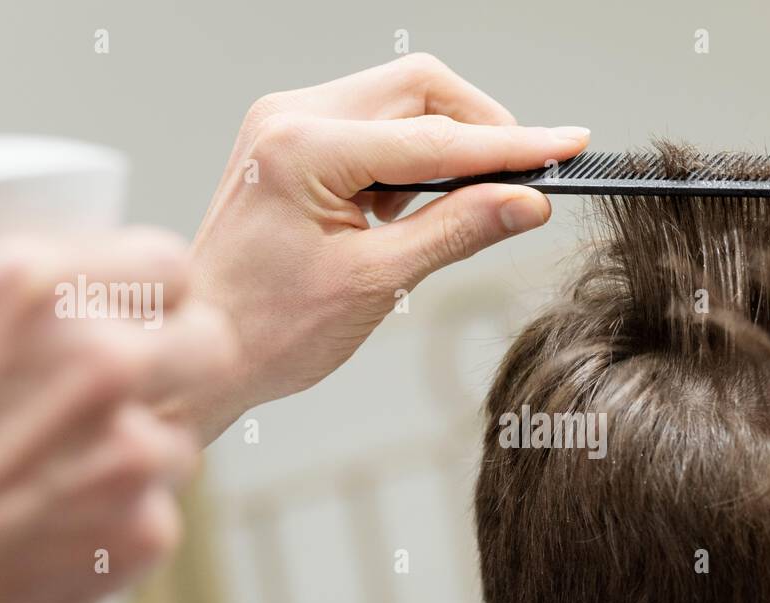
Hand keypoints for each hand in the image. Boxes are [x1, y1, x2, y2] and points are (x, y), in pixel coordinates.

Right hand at [0, 229, 237, 602]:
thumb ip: (9, 307)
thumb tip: (80, 294)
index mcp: (31, 289)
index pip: (169, 265)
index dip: (156, 300)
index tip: (139, 325)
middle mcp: (95, 359)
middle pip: (211, 341)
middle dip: (182, 366)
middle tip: (136, 398)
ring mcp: (130, 450)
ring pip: (184, 437)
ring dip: (141, 457)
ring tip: (50, 484)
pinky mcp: (147, 530)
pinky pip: (162, 511)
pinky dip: (119, 527)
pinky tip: (50, 537)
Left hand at [174, 52, 590, 440]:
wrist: (203, 348)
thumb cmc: (270, 330)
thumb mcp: (377, 283)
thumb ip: (457, 230)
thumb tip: (525, 202)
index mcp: (305, 148)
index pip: (435, 137)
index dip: (510, 145)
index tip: (565, 147)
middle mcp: (291, 117)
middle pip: (420, 88)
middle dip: (481, 128)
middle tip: (523, 178)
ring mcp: (288, 123)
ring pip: (399, 100)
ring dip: (445, 144)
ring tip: (461, 205)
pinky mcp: (292, 141)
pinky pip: (372, 125)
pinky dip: (410, 157)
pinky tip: (411, 207)